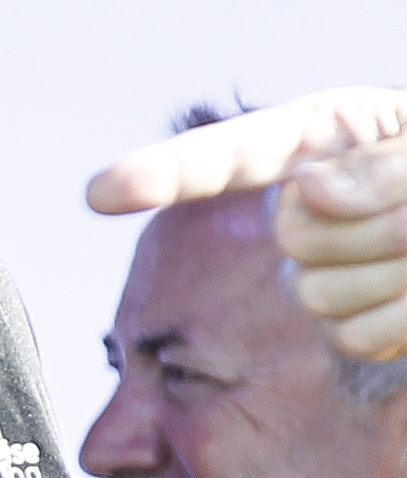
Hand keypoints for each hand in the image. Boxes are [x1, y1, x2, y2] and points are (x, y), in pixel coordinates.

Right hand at [89, 88, 406, 362]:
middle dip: (374, 230)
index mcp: (321, 139)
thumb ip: (383, 165)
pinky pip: (358, 337)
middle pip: (292, 237)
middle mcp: (309, 207)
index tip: (100, 194)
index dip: (162, 173)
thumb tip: (303, 193)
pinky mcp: (362, 327)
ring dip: (401, 280)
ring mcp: (333, 272)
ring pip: (323, 297)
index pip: (226, 156)